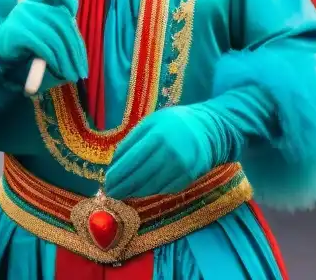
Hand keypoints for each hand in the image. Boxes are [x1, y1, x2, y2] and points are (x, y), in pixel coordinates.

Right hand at [0, 0, 86, 85]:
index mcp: (35, 0)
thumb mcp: (39, 26)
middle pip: (62, 22)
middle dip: (76, 47)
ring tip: (72, 74)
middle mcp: (30, 6)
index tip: (75, 14)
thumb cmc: (23, 39)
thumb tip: (79, 41)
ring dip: (67, 60)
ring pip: (56, 39)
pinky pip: (45, 49)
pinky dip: (56, 62)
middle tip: (82, 67)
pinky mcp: (21, 35)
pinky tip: (60, 71)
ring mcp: (24, 19)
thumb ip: (55, 25)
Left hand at [104, 104, 231, 198]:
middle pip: (139, 176)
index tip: (107, 182)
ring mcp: (180, 167)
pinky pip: (163, 189)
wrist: (208, 130)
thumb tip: (114, 163)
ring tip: (123, 192)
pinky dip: (150, 191)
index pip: (131, 160)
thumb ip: (132, 140)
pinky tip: (140, 190)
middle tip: (111, 192)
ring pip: (150, 186)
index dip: (117, 174)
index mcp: (157, 134)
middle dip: (122, 186)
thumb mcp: (151, 122)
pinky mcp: (188, 178)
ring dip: (134, 192)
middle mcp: (169, 152)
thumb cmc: (174, 123)